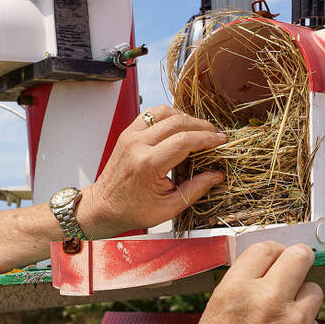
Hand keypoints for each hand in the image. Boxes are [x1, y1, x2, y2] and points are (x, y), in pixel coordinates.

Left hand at [76, 105, 225, 238]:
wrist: (103, 206)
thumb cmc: (132, 210)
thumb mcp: (168, 208)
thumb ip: (195, 189)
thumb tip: (217, 175)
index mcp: (148, 164)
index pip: (184, 140)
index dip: (207, 138)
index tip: (221, 141)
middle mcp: (137, 145)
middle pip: (177, 122)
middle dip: (201, 126)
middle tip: (215, 135)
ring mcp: (130, 136)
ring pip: (163, 112)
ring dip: (185, 117)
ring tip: (199, 130)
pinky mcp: (127, 133)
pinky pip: (151, 114)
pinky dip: (168, 116)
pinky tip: (179, 127)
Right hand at [183, 243, 324, 323]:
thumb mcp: (215, 315)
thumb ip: (242, 289)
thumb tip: (267, 268)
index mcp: (237, 290)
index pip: (266, 248)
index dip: (272, 253)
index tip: (275, 260)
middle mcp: (269, 300)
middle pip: (299, 257)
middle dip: (298, 259)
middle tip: (296, 268)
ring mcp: (295, 322)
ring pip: (313, 291)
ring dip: (301, 301)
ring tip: (283, 323)